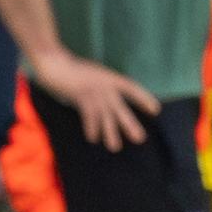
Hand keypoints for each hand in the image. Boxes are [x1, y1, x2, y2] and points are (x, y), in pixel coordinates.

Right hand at [30, 45, 158, 151]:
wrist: (56, 64)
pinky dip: (91, 127)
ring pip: (105, 115)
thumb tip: (110, 101)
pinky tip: (93, 138)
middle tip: (139, 139)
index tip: (155, 110)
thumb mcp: (94, 74)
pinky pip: (89, 115)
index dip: (144, 98)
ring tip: (115, 147)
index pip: (132, 88)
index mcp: (110, 77)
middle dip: (129, 124)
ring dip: (110, 132)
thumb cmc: (73, 70)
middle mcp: (105, 85)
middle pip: (120, 107)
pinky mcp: (80, 97)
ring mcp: (93, 91)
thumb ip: (103, 86)